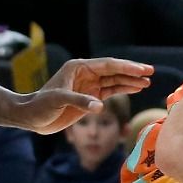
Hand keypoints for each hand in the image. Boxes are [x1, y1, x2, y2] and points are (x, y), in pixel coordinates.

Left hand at [13, 56, 152, 134]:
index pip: (107, 65)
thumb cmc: (41, 106)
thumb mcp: (58, 101)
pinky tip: (135, 89)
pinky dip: (123, 90)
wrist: (32, 117)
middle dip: (132, 71)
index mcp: (78, 68)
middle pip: (114, 70)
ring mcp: (89, 85)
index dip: (126, 67)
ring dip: (130, 81)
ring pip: (114, 81)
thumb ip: (80, 102)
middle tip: (150, 72)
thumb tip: (100, 106)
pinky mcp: (90, 97)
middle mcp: (86, 74)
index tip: (142, 70)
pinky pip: (110, 91)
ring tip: (147, 82)